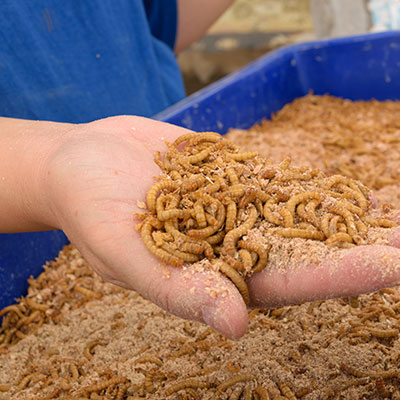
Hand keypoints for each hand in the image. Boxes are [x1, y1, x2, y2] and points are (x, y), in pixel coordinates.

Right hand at [32, 116, 399, 338]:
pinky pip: (280, 176)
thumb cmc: (90, 210)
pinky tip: (355, 176)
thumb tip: (235, 327)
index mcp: (213, 276)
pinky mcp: (232, 174)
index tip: (393, 266)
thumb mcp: (124, 251)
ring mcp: (236, 208)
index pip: (286, 283)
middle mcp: (232, 245)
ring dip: (353, 210)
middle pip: (309, 249)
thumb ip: (175, 288)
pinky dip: (316, 176)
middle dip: (364, 243)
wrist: (83, 161)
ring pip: (301, 211)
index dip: (340, 275)